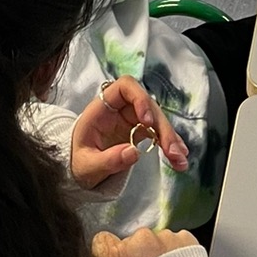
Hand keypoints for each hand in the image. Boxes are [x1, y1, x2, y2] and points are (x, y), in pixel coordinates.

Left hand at [72, 77, 189, 188]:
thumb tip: (135, 153)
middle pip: (148, 106)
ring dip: (171, 138)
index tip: (147, 121)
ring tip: (180, 160)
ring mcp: (131, 119)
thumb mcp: (86, 166)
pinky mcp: (139, 132)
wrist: (75, 169)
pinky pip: (158, 134)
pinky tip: (179, 158)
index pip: (125, 86)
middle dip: (163, 128)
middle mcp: (120, 109)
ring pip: (157, 120)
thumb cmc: (76, 162)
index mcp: (103, 107)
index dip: (140, 98)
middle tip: (172, 151)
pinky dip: (169, 145)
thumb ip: (108, 160)